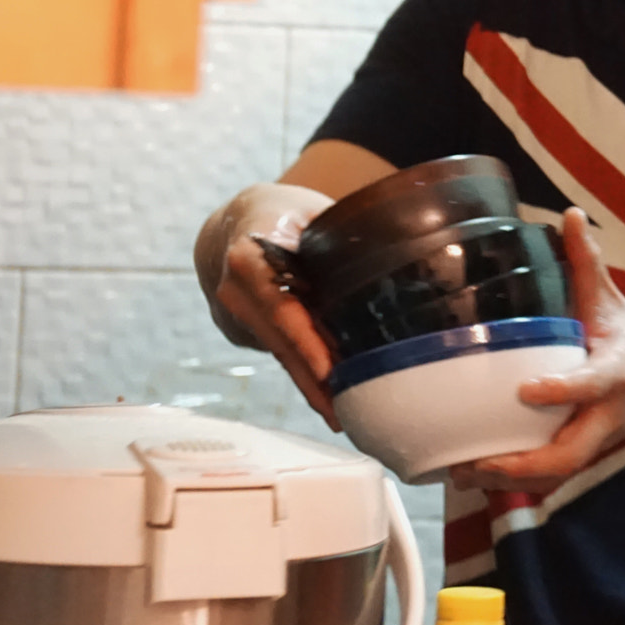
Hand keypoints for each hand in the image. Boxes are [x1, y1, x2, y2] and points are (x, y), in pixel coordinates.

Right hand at [206, 184, 339, 429]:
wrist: (233, 221)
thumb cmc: (283, 212)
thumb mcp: (309, 211)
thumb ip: (338, 235)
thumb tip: (391, 253)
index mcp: (247, 257)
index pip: (282, 306)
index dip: (306, 341)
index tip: (329, 370)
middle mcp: (234, 291)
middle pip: (281, 342)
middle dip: (313, 381)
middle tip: (344, 413)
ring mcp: (233, 315)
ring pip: (280, 353)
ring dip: (310, 383)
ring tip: (342, 412)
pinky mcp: (241, 330)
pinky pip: (278, 350)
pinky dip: (304, 366)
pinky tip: (330, 387)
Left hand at [450, 209, 624, 494]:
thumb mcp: (613, 299)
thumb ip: (587, 262)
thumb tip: (569, 214)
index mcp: (617, 371)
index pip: (592, 384)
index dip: (562, 390)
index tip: (525, 390)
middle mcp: (608, 413)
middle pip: (572, 454)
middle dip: (523, 464)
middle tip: (475, 461)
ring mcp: (597, 439)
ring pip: (557, 473)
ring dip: (509, 480)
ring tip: (461, 473)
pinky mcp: (584, 453)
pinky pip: (550, 475)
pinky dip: (512, 481)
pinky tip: (472, 475)